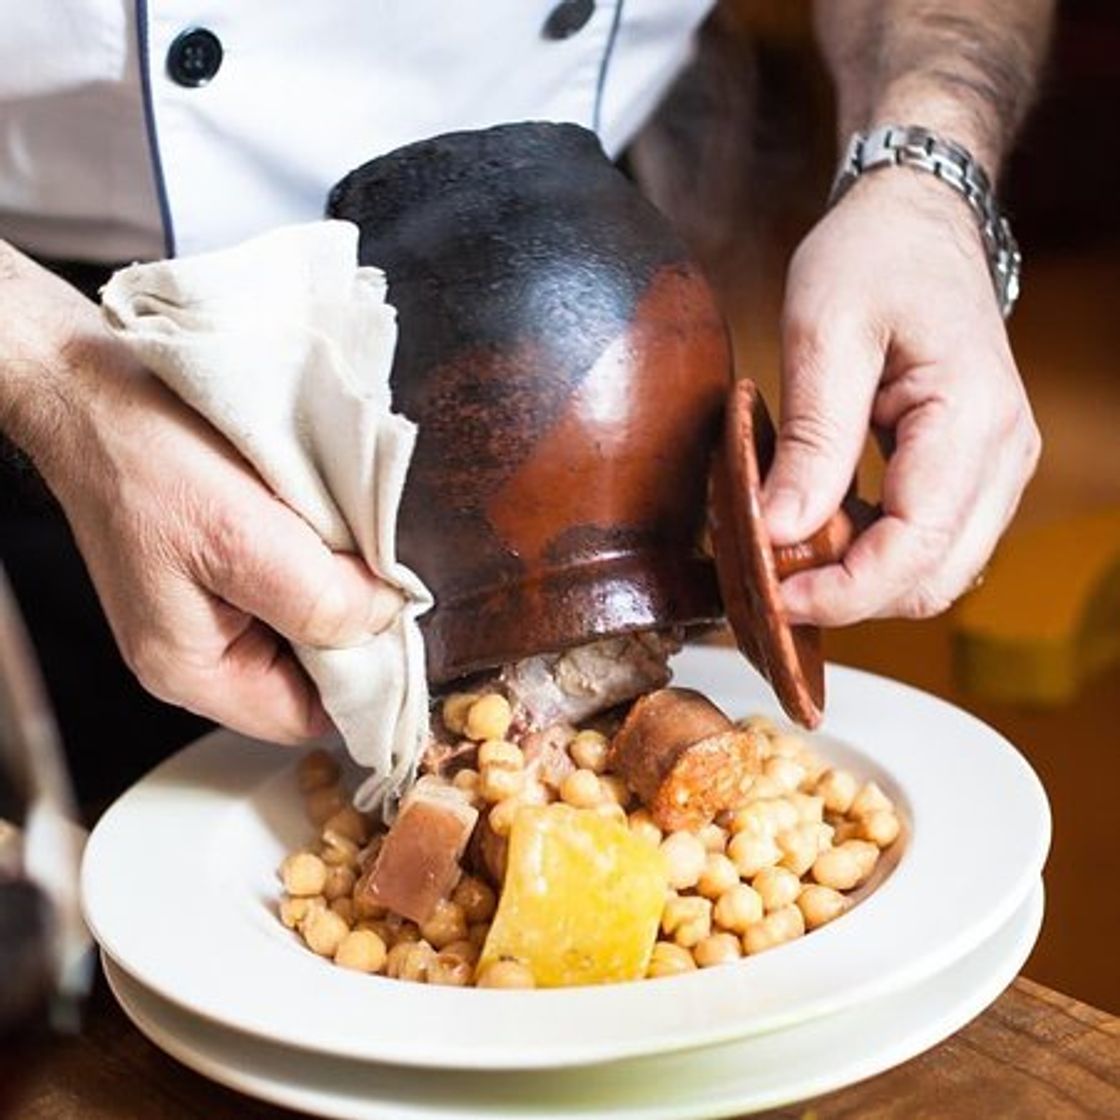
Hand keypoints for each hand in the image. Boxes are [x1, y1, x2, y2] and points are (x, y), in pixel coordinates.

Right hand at [4, 262, 400, 742]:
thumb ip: (318, 598)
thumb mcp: (241, 537)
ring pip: (306, 624)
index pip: (307, 717)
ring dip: (336, 585)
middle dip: (351, 625)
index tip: (399, 623)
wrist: (95, 389)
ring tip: (338, 536)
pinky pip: (289, 583)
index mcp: (192, 670)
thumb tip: (385, 619)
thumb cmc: (146, 459)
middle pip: (311, 674)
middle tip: (373, 567)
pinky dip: (315, 558)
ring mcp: (208, 612)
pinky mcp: (219, 569)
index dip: (362, 680)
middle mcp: (199, 653)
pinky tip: (317, 522)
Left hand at [762, 169, 1040, 624]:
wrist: (917, 222)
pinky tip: (816, 527)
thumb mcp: (825, 333)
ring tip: (785, 550)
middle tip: (766, 576)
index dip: (842, 593)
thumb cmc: (874, 257)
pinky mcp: (972, 471)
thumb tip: (779, 532)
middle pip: (929, 580)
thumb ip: (810, 439)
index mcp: (972, 419)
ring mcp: (995, 468)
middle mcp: (1002, 456)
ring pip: (931, 573)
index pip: (915, 548)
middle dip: (846, 596)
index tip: (773, 596)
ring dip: (856, 579)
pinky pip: (925, 542)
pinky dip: (868, 553)